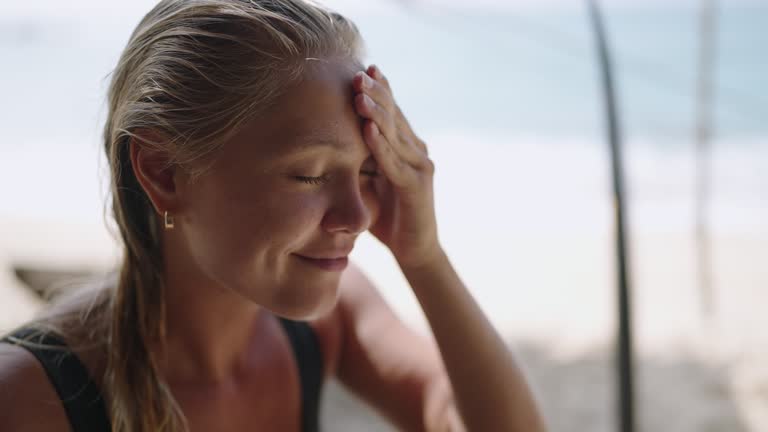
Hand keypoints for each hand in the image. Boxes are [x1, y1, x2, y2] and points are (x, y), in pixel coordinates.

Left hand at [352, 65, 441, 268]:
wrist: (415, 251)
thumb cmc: (389, 216)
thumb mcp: (370, 182)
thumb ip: (360, 161)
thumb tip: (329, 143)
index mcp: (407, 146)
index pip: (392, 111)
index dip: (380, 89)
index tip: (363, 68)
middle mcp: (417, 151)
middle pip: (395, 116)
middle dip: (376, 92)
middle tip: (358, 72)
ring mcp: (420, 168)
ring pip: (395, 134)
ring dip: (376, 112)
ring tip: (359, 93)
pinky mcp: (417, 187)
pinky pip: (395, 164)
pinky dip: (380, 146)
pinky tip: (367, 130)